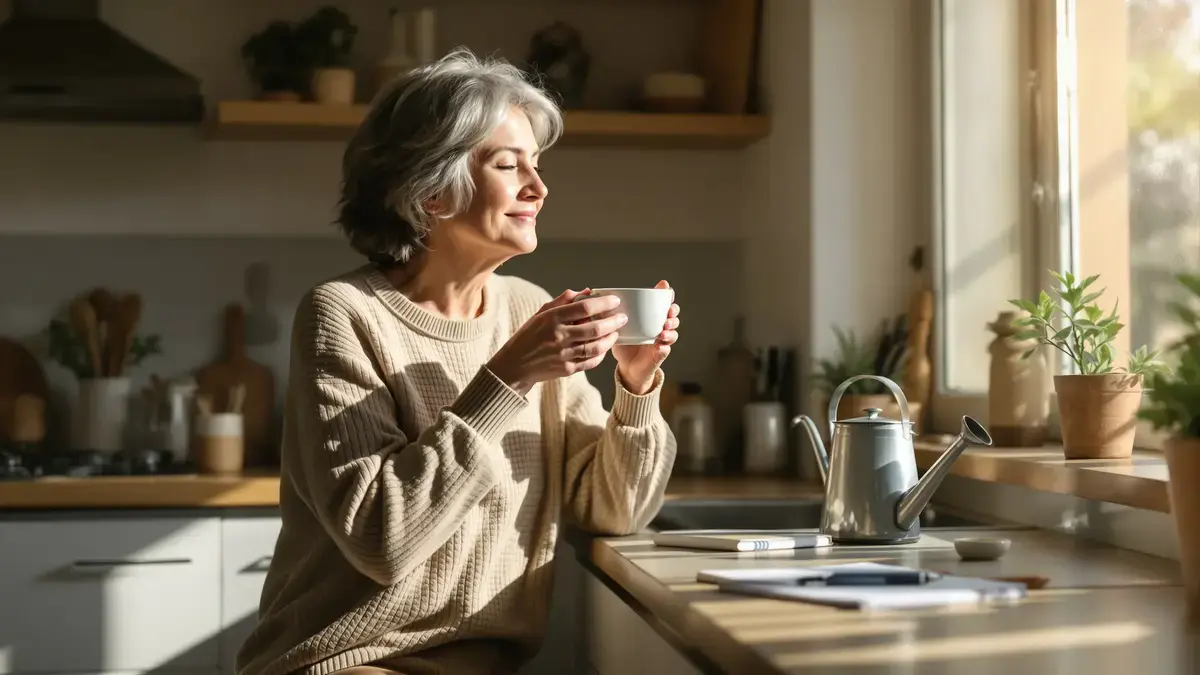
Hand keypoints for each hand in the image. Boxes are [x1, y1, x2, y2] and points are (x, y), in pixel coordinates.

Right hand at [488, 290, 626, 395]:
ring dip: (610, 339)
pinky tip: (605, 348)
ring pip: (595, 347)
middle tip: (623, 317)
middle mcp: (559, 336)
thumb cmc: (528, 336)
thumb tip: (586, 291)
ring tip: (616, 332)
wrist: (514, 366)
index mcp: (552, 319)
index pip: (584, 308)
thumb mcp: (540, 314)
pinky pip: (590, 362)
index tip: (615, 300)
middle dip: (613, 322)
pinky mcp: (566, 369)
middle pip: (594, 328)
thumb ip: (562, 301)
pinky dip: (601, 354)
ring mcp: (563, 355)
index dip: (603, 303)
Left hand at [613, 280, 680, 394]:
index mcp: (652, 318)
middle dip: (673, 312)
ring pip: (673, 333)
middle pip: (673, 316)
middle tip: (668, 313)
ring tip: (662, 332)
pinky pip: (666, 350)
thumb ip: (615, 315)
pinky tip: (659, 346)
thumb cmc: (624, 344)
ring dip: (670, 331)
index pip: (664, 304)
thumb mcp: (620, 327)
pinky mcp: (659, 355)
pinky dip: (664, 347)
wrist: (627, 367)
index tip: (667, 289)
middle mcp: (660, 328)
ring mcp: (661, 341)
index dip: (668, 296)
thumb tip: (601, 299)